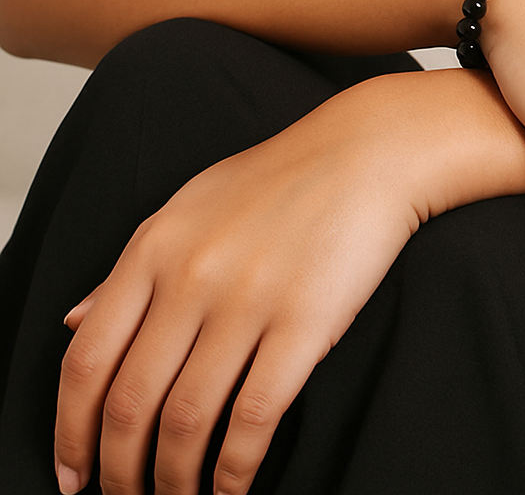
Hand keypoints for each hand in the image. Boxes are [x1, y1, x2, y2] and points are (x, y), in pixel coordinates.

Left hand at [53, 75, 446, 494]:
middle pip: (129, 403)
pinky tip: (231, 488)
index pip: (86, 359)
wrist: (369, 151)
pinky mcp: (303, 324)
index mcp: (153, 247)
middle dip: (119, 471)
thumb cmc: (279, 179)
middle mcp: (191, 276)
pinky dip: (233, 471)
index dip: (69, 431)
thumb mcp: (189, 206)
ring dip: (173, 480)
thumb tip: (72, 321)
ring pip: (185, 422)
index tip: (72, 473)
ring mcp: (247, 300)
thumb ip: (131, 267)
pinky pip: (252, 419)